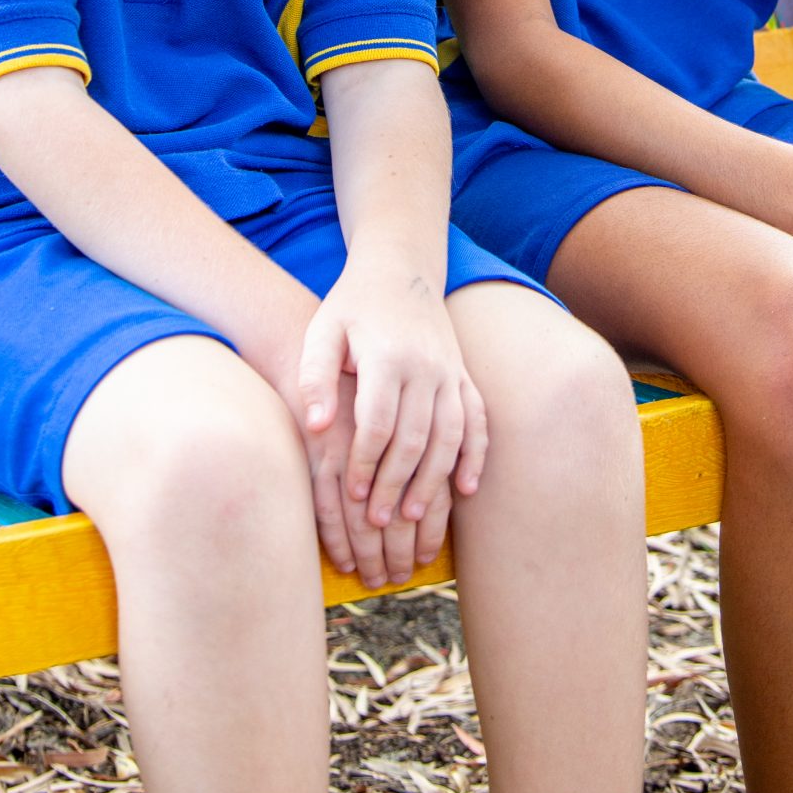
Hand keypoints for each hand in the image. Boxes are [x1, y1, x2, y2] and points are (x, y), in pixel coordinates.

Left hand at [295, 259, 487, 589]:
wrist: (400, 270)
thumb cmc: (352, 307)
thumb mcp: (323, 331)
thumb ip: (315, 376)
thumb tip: (316, 427)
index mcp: (388, 356)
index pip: (379, 422)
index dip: (366, 462)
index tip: (352, 495)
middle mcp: (426, 366)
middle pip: (415, 438)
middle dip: (396, 484)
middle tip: (377, 522)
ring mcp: (450, 372)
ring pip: (449, 437)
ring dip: (433, 481)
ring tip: (412, 517)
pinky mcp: (464, 376)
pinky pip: (477, 422)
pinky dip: (475, 456)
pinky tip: (466, 489)